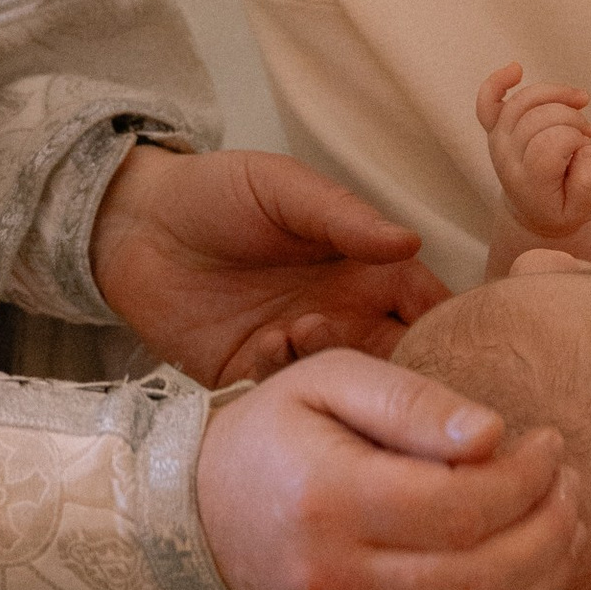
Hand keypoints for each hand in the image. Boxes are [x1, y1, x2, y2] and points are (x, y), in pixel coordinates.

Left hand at [89, 144, 446, 382]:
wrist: (131, 225)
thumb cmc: (215, 193)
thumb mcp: (282, 188)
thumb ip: (344, 217)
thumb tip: (409, 242)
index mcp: (367, 272)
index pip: (431, 312)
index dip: (451, 334)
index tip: (459, 347)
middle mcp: (344, 320)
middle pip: (400, 365)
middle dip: (402, 372)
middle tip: (385, 358)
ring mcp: (298, 356)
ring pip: (347, 391)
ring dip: (337, 372)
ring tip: (303, 329)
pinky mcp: (250, 382)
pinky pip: (284, 401)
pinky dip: (282, 383)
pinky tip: (262, 347)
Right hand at [194, 348, 581, 589]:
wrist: (197, 509)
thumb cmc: (272, 431)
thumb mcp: (331, 379)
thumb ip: (412, 402)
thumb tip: (493, 434)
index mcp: (329, 498)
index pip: (460, 506)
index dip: (526, 480)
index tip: (549, 445)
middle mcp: (335, 576)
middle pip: (478, 577)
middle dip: (548, 532)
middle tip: (571, 487)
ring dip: (542, 583)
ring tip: (566, 528)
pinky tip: (530, 576)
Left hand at [476, 61, 590, 244]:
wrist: (535, 212)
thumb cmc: (562, 207)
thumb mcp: (586, 209)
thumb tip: (585, 148)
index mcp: (529, 181)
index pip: (551, 143)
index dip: (577, 139)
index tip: (588, 149)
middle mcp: (507, 158)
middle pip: (539, 117)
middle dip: (573, 119)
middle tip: (587, 134)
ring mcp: (498, 139)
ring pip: (524, 99)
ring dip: (558, 94)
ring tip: (580, 104)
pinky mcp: (495, 127)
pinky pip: (488, 99)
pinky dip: (499, 80)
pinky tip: (517, 69)